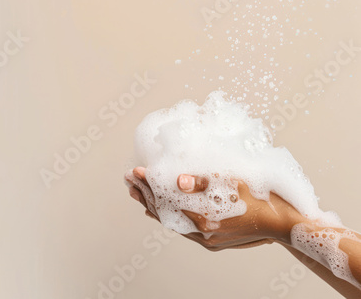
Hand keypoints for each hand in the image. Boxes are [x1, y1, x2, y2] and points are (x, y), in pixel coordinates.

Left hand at [126, 167, 305, 250]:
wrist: (283, 223)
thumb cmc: (261, 198)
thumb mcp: (233, 184)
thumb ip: (203, 182)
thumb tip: (177, 181)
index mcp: (206, 220)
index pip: (167, 201)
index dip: (149, 185)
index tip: (135, 171)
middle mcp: (203, 234)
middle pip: (164, 214)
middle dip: (145, 195)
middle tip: (129, 180)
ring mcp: (207, 240)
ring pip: (171, 223)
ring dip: (153, 206)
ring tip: (137, 193)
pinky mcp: (212, 241)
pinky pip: (182, 230)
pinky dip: (168, 218)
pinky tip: (157, 212)